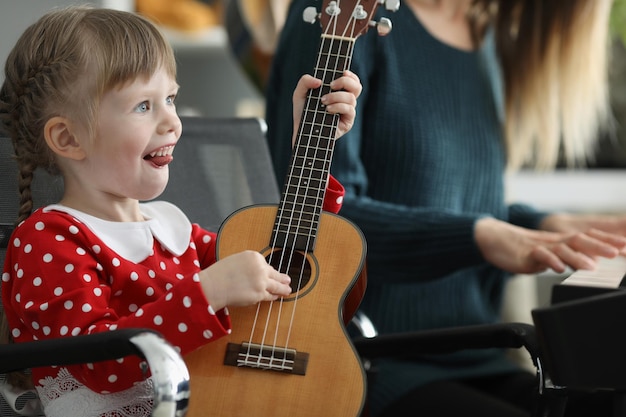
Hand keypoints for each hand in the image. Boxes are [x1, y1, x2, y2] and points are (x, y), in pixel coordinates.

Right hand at [199, 250, 291, 310]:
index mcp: (254, 256)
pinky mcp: (259, 294)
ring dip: (283, 288)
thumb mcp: (237, 260)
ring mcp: (261, 281)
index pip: (265, 263)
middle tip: (287, 280)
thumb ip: (250, 264)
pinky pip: (270, 296)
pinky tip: (277, 297)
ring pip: (276, 285)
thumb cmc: (220, 274)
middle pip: (274, 273)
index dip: (266, 270)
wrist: (213, 285)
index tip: (268, 273)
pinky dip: (274, 297)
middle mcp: (260, 267)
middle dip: (282, 277)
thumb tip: (260, 272)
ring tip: (288, 289)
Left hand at [291, 70, 361, 142]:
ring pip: (351, 98)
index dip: (351, 75)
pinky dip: (338, 106)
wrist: (301, 131)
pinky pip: (349, 110)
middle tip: (331, 85)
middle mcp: (345, 101)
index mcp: (338, 92)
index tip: (342, 72)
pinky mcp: (347, 123)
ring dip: (337, 96)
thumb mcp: (300, 93)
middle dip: (345, 82)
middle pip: (357, 87)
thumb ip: (305, 81)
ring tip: (323, 101)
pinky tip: (327, 109)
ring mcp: (347, 113)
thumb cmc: (302, 112)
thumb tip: (319, 81)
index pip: (352, 81)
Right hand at [475, 217, 625, 273]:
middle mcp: (555, 241)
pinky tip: (558, 269)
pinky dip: (550, 261)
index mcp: (563, 241)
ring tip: (591, 266)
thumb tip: (589, 264)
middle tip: (619, 251)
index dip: (609, 241)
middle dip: (601, 246)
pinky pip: (539, 256)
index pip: (590, 238)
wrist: (494, 240)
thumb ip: (567, 258)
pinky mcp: (526, 254)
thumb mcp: (549, 254)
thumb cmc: (523, 249)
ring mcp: (541, 247)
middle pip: (581, 240)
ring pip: (562, 249)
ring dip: (578, 257)